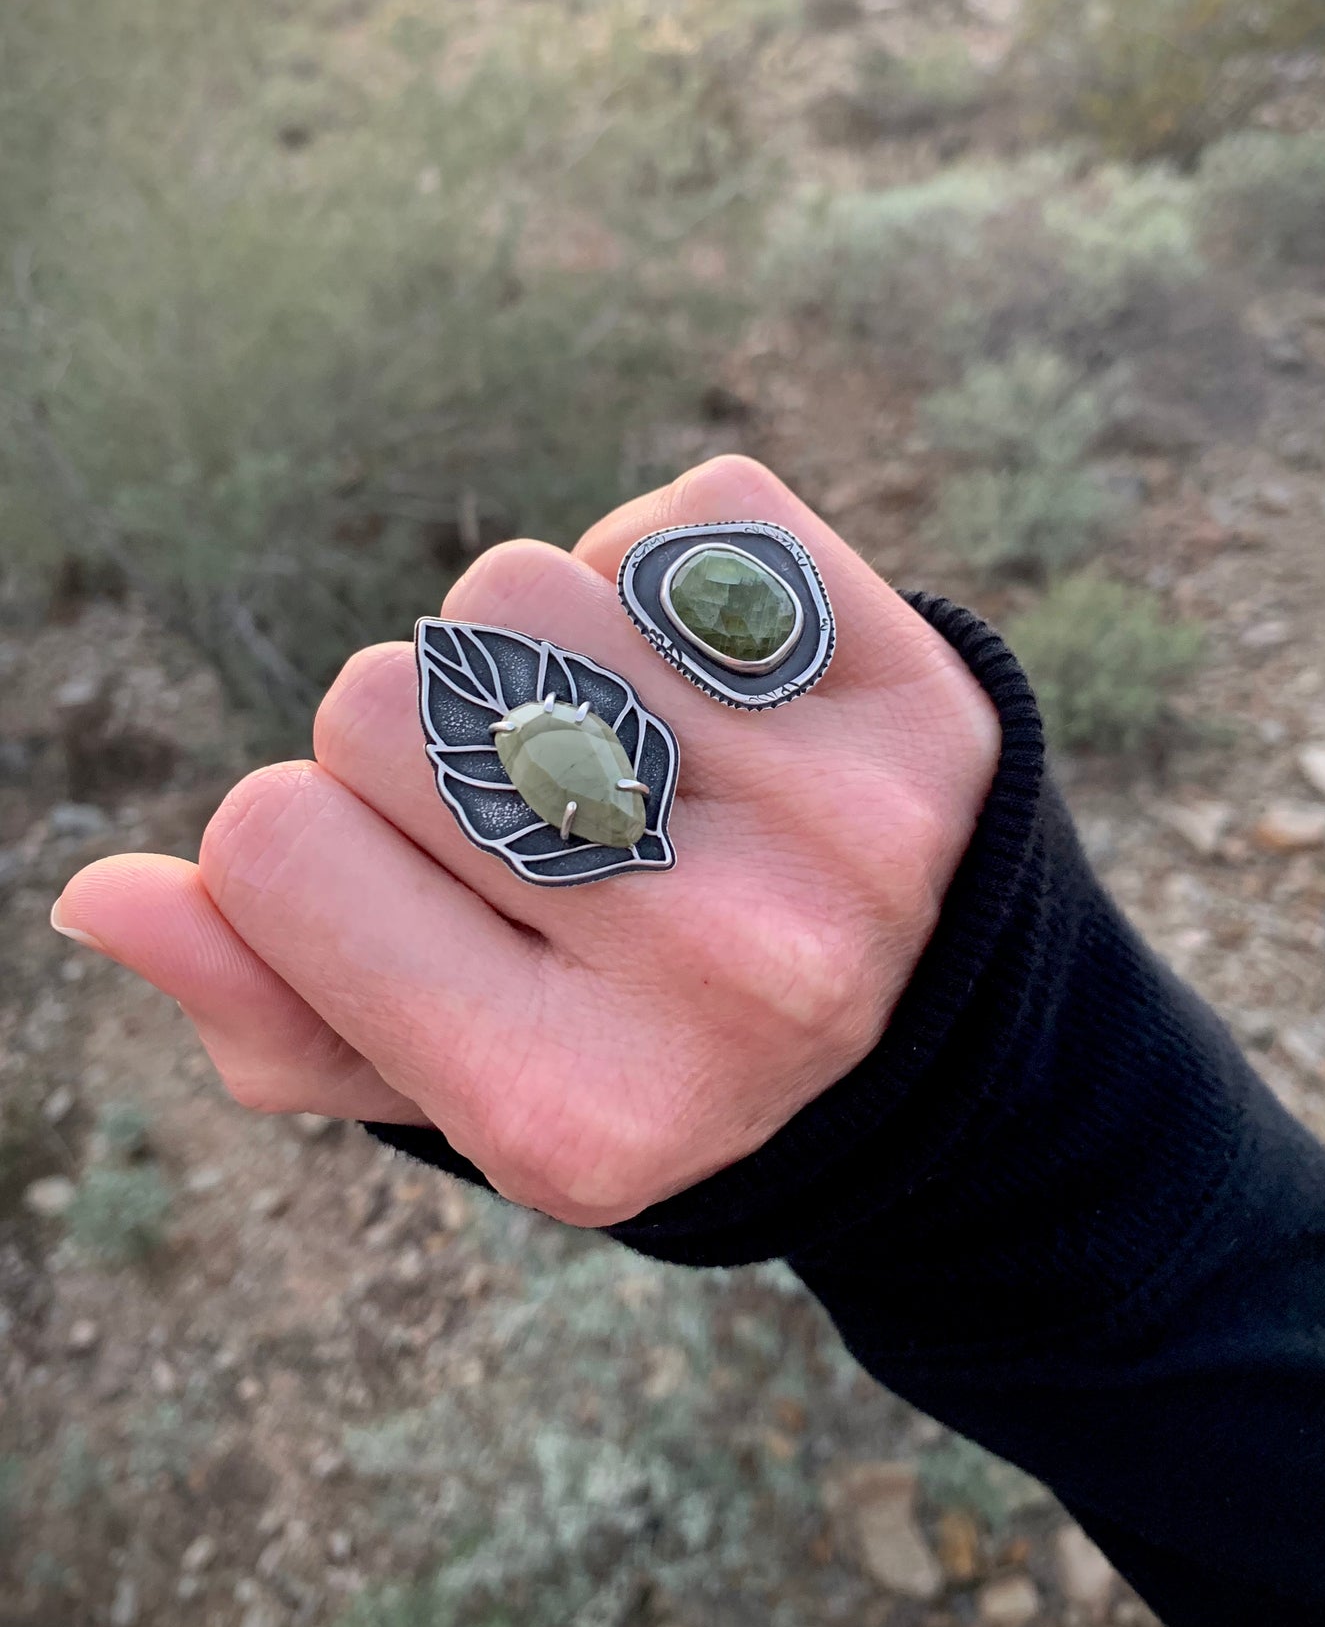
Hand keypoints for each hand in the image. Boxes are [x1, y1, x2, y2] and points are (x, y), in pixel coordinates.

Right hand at [51, 459, 999, 1226]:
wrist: (927, 1029)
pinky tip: (712, 692)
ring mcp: (838, 826)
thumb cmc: (646, 1054)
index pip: (272, 843)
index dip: (307, 850)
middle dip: (416, 750)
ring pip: (518, 586)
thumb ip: (282, 1018)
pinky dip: (663, 576)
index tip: (412, 897)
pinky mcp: (914, 696)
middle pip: (383, 697)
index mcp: (570, 1109)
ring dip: (530, 651)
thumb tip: (96, 896)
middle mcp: (716, 972)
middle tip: (533, 829)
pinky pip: (689, 517)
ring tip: (620, 755)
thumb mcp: (462, 1095)